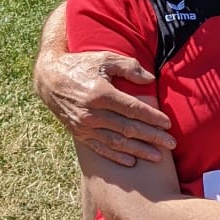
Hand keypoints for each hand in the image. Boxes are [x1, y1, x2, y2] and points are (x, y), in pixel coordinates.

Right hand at [34, 51, 174, 165]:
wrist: (49, 79)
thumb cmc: (81, 65)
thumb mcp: (104, 58)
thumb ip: (128, 67)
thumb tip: (150, 79)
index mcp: (100, 94)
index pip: (132, 109)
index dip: (152, 117)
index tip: (167, 123)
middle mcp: (92, 113)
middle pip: (128, 128)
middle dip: (151, 137)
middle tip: (170, 144)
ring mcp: (84, 126)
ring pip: (116, 142)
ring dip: (138, 150)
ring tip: (157, 156)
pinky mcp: (79, 134)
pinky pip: (100, 148)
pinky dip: (116, 156)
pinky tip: (131, 161)